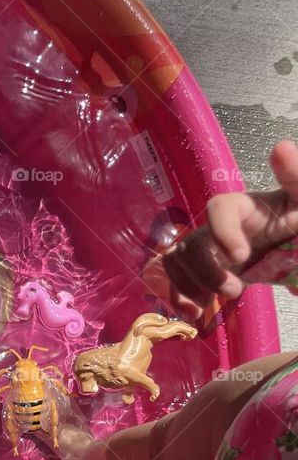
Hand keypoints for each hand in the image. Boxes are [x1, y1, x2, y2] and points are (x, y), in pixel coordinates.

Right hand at [163, 139, 297, 306]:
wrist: (293, 243)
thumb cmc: (296, 220)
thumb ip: (295, 178)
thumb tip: (280, 147)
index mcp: (243, 208)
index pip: (219, 209)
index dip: (222, 232)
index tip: (241, 257)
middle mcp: (218, 227)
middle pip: (193, 242)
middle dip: (207, 271)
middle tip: (234, 291)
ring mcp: (207, 250)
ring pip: (177, 261)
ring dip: (188, 286)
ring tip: (210, 305)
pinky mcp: (203, 271)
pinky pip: (174, 278)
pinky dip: (177, 297)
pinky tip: (195, 312)